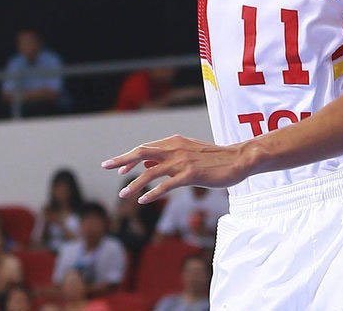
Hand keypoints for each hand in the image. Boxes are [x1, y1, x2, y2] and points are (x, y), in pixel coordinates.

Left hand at [102, 134, 253, 203]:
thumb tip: (145, 166)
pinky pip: (167, 185)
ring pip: (152, 172)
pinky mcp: (191, 174)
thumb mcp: (187, 154)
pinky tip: (143, 200)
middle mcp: (175, 148)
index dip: (129, 158)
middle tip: (105, 167)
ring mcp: (183, 161)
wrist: (237, 159)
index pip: (145, 149)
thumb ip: (167, 158)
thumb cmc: (212, 159)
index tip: (117, 168)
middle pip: (142, 153)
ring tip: (123, 195)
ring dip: (135, 183)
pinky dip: (153, 193)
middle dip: (123, 160)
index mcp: (174, 142)